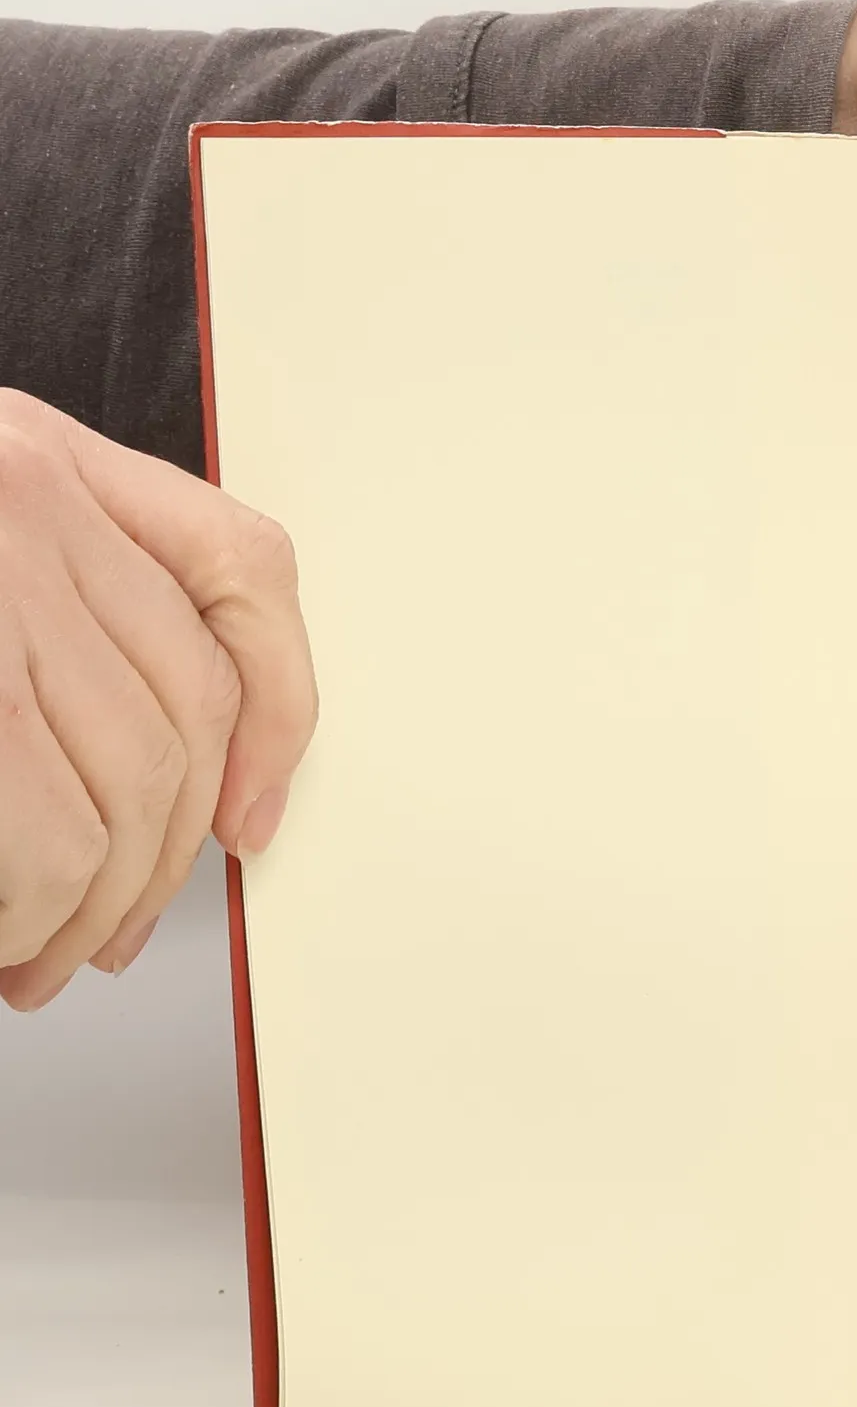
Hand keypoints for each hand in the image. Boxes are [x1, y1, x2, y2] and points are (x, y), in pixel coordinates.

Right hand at [0, 391, 316, 1011]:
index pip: (243, 572)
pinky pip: (39, 823)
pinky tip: (3, 926)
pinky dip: (36, 896)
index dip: (279, 714)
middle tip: (103, 932)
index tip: (249, 815)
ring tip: (39, 952)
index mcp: (36, 454)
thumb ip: (54, 615)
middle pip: (186, 708)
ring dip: (99, 896)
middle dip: (162, 854)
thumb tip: (189, 787)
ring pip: (125, 775)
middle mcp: (20, 494)